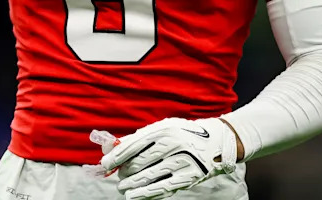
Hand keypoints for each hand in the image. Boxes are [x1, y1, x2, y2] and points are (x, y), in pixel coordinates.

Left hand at [95, 117, 237, 198]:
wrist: (216, 143)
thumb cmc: (181, 134)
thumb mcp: (161, 128)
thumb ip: (136, 138)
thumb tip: (109, 147)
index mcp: (163, 130)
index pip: (133, 145)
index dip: (116, 157)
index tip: (105, 164)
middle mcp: (172, 145)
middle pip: (138, 163)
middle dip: (124, 171)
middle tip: (119, 175)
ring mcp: (182, 162)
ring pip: (148, 177)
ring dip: (130, 184)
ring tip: (122, 187)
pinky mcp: (189, 177)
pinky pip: (162, 188)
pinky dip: (145, 194)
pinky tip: (133, 196)